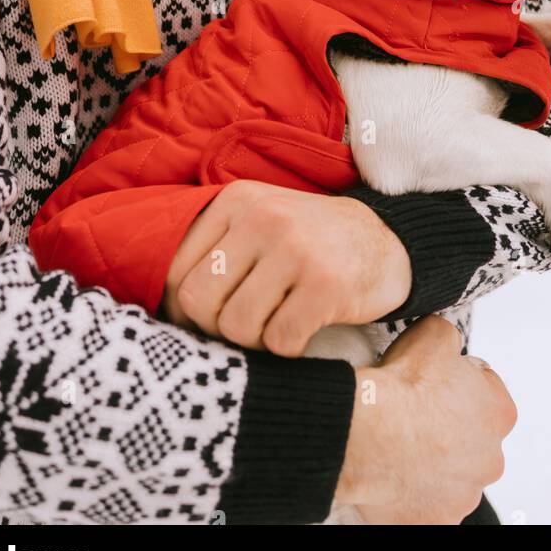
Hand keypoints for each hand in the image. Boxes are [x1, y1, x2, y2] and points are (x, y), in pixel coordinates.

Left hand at [161, 179, 411, 352]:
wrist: (388, 241)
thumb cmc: (310, 243)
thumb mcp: (260, 222)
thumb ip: (214, 249)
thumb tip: (162, 310)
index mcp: (237, 200)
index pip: (178, 271)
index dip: (185, 310)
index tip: (207, 321)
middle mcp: (263, 218)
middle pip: (200, 301)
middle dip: (217, 327)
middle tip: (246, 326)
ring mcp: (296, 250)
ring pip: (237, 326)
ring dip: (255, 341)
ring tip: (277, 324)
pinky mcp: (327, 285)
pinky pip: (280, 341)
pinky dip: (288, 349)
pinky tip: (304, 329)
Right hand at [335, 315, 517, 523]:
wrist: (367, 432)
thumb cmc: (403, 390)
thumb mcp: (435, 334)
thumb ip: (451, 339)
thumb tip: (447, 343)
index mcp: (499, 413)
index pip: (486, 394)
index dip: (458, 384)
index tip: (437, 385)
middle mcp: (490, 459)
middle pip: (472, 439)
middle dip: (449, 430)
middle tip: (416, 417)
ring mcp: (463, 494)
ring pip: (451, 476)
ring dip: (433, 463)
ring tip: (400, 446)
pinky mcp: (435, 520)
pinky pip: (427, 505)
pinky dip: (414, 493)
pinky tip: (394, 473)